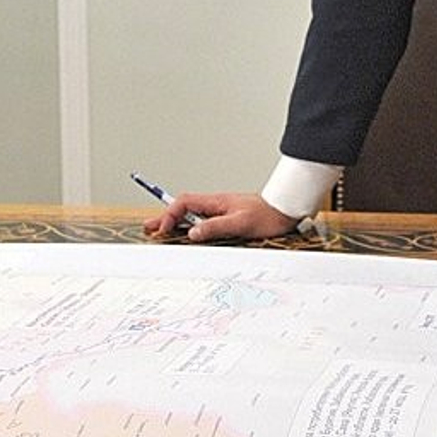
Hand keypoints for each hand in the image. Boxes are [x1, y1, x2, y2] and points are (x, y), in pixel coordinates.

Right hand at [141, 192, 298, 241]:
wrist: (286, 211)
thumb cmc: (268, 215)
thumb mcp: (240, 223)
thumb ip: (216, 227)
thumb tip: (193, 233)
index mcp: (215, 201)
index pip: (184, 203)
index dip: (169, 215)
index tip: (162, 229)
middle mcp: (216, 205)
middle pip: (184, 208)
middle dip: (166, 218)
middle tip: (150, 228)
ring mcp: (221, 211)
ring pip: (192, 215)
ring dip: (177, 223)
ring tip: (162, 232)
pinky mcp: (228, 218)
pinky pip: (203, 222)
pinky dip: (191, 227)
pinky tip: (188, 234)